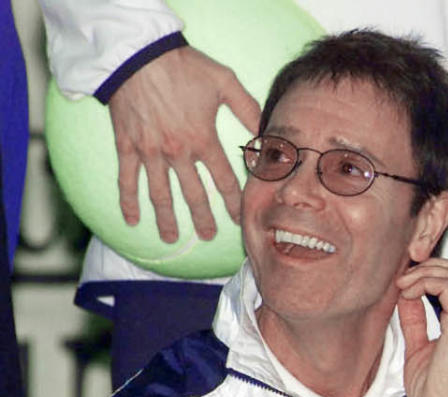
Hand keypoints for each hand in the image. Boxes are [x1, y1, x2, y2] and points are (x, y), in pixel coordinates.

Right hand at [108, 46, 260, 242]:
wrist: (136, 53)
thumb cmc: (182, 66)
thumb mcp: (224, 81)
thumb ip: (248, 109)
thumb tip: (267, 132)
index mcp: (202, 139)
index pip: (223, 180)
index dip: (232, 202)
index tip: (238, 219)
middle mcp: (177, 151)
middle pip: (192, 194)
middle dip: (201, 218)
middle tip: (207, 236)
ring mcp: (150, 150)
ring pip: (159, 193)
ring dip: (166, 218)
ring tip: (171, 238)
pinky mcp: (127, 144)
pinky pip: (126, 178)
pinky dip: (128, 200)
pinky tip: (131, 220)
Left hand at [396, 259, 447, 396]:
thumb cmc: (436, 395)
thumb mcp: (417, 349)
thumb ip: (415, 322)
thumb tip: (406, 298)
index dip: (431, 272)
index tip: (405, 281)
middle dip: (430, 264)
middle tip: (405, 277)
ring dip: (425, 272)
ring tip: (404, 284)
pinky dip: (426, 282)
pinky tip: (409, 293)